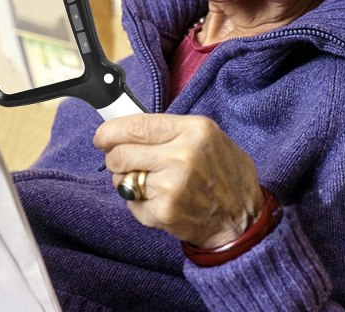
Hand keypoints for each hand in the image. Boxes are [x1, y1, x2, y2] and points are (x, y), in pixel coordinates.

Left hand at [93, 114, 263, 247]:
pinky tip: (159, 201)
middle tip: (121, 162)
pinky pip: (131, 203)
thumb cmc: (222, 173)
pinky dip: (138, 203)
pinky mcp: (165, 211)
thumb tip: (124, 128)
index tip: (101, 137)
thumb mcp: (205, 136)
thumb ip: (168, 130)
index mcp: (193, 131)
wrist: (243, 219)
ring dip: (126, 181)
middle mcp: (181, 156)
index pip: (137, 125)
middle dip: (114, 158)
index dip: (111, 131)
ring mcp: (172, 186)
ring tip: (149, 183)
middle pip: (121, 153)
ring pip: (122, 179)